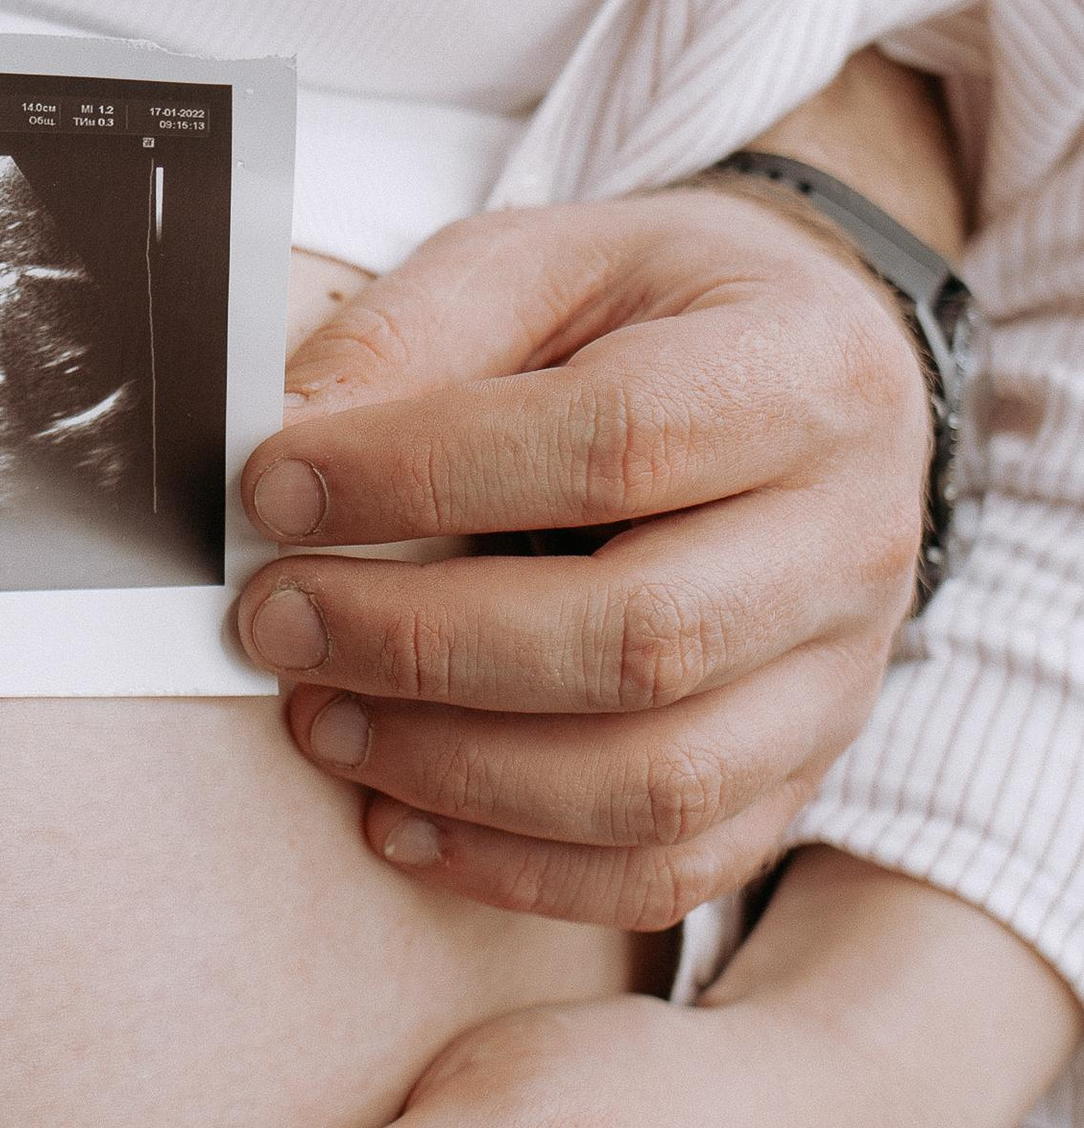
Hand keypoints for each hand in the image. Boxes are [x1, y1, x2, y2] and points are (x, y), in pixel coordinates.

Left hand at [233, 184, 930, 927]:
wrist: (815, 374)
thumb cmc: (662, 313)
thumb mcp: (547, 259)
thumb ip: (416, 337)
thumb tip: (285, 445)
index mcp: (802, 374)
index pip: (614, 444)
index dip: (422, 476)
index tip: (275, 488)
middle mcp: (851, 538)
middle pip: (642, 638)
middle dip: (423, 646)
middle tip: (278, 624)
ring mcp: (840, 675)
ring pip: (661, 782)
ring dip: (458, 773)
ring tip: (318, 722)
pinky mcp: (804, 772)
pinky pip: (674, 865)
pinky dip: (521, 868)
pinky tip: (397, 820)